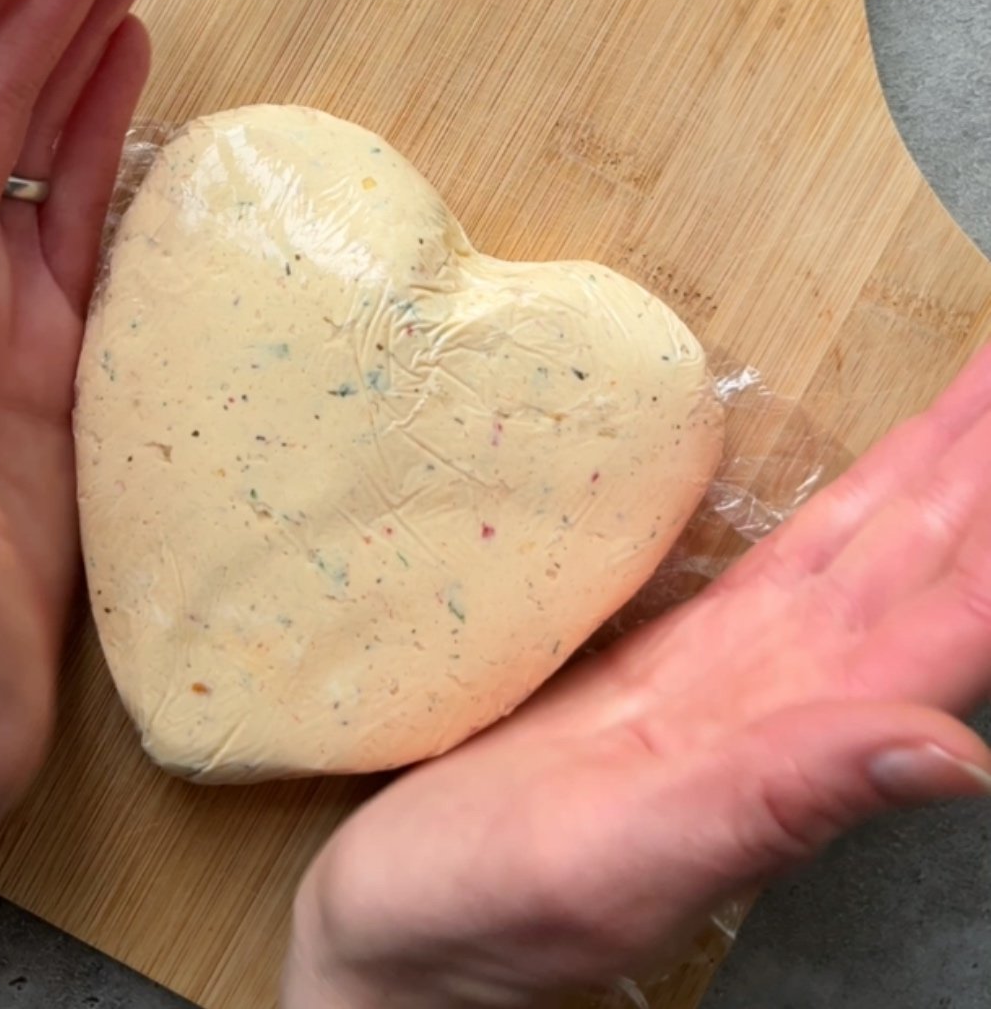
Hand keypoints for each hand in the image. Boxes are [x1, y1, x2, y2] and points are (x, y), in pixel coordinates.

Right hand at [286, 341, 990, 1007]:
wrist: (393, 924)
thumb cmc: (475, 909)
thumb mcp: (617, 860)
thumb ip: (773, 804)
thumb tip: (953, 755)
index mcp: (788, 738)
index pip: (949, 615)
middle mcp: (778, 702)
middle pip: (920, 563)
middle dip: (977, 462)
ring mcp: (727, 681)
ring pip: (861, 557)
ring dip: (929, 477)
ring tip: (972, 402)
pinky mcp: (666, 667)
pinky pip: (782, 573)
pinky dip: (840, 520)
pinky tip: (868, 496)